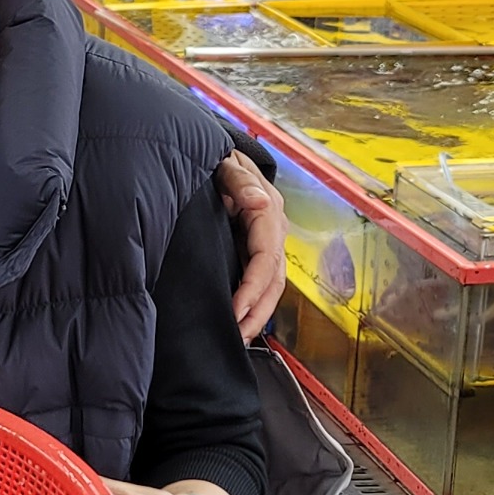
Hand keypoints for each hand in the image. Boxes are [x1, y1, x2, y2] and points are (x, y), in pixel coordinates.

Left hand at [216, 154, 287, 340]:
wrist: (219, 156)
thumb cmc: (220, 160)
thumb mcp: (227, 164)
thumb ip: (239, 181)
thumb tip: (259, 201)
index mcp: (268, 213)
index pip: (266, 259)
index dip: (252, 289)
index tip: (235, 312)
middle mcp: (273, 231)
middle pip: (273, 281)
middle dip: (258, 313)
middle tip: (238, 337)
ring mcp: (266, 242)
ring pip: (270, 286)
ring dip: (257, 314)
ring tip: (239, 338)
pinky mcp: (255, 250)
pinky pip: (259, 282)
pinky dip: (252, 305)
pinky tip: (239, 323)